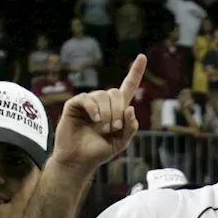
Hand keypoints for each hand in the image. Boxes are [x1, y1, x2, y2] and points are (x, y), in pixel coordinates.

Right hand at [50, 54, 147, 175]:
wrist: (79, 161)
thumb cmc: (99, 152)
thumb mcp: (121, 142)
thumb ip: (130, 127)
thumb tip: (130, 108)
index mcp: (116, 109)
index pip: (128, 86)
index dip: (135, 72)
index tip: (143, 56)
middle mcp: (103, 103)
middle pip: (115, 93)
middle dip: (118, 110)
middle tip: (114, 127)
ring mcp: (88, 102)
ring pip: (102, 95)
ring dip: (106, 113)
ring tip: (103, 129)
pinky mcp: (74, 105)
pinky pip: (87, 98)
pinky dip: (93, 109)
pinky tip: (94, 120)